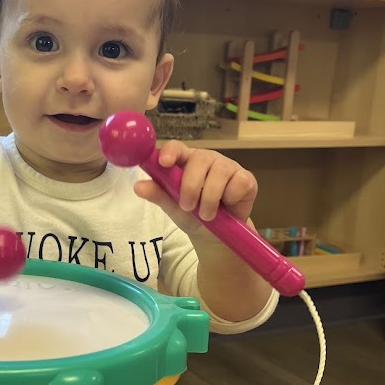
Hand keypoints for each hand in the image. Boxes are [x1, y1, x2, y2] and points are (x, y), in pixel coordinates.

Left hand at [134, 140, 257, 236]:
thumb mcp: (172, 208)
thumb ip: (157, 195)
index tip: (164, 162)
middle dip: (191, 186)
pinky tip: (228, 205)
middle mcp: (207, 159)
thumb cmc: (193, 216)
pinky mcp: (246, 178)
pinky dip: (231, 199)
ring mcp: (228, 167)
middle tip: (188, 207)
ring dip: (210, 199)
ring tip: (207, 215)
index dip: (170, 151)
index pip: (177, 147)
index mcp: (186, 162)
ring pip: (219, 173)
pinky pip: (238, 183)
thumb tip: (138, 186)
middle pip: (199, 159)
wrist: (217, 237)